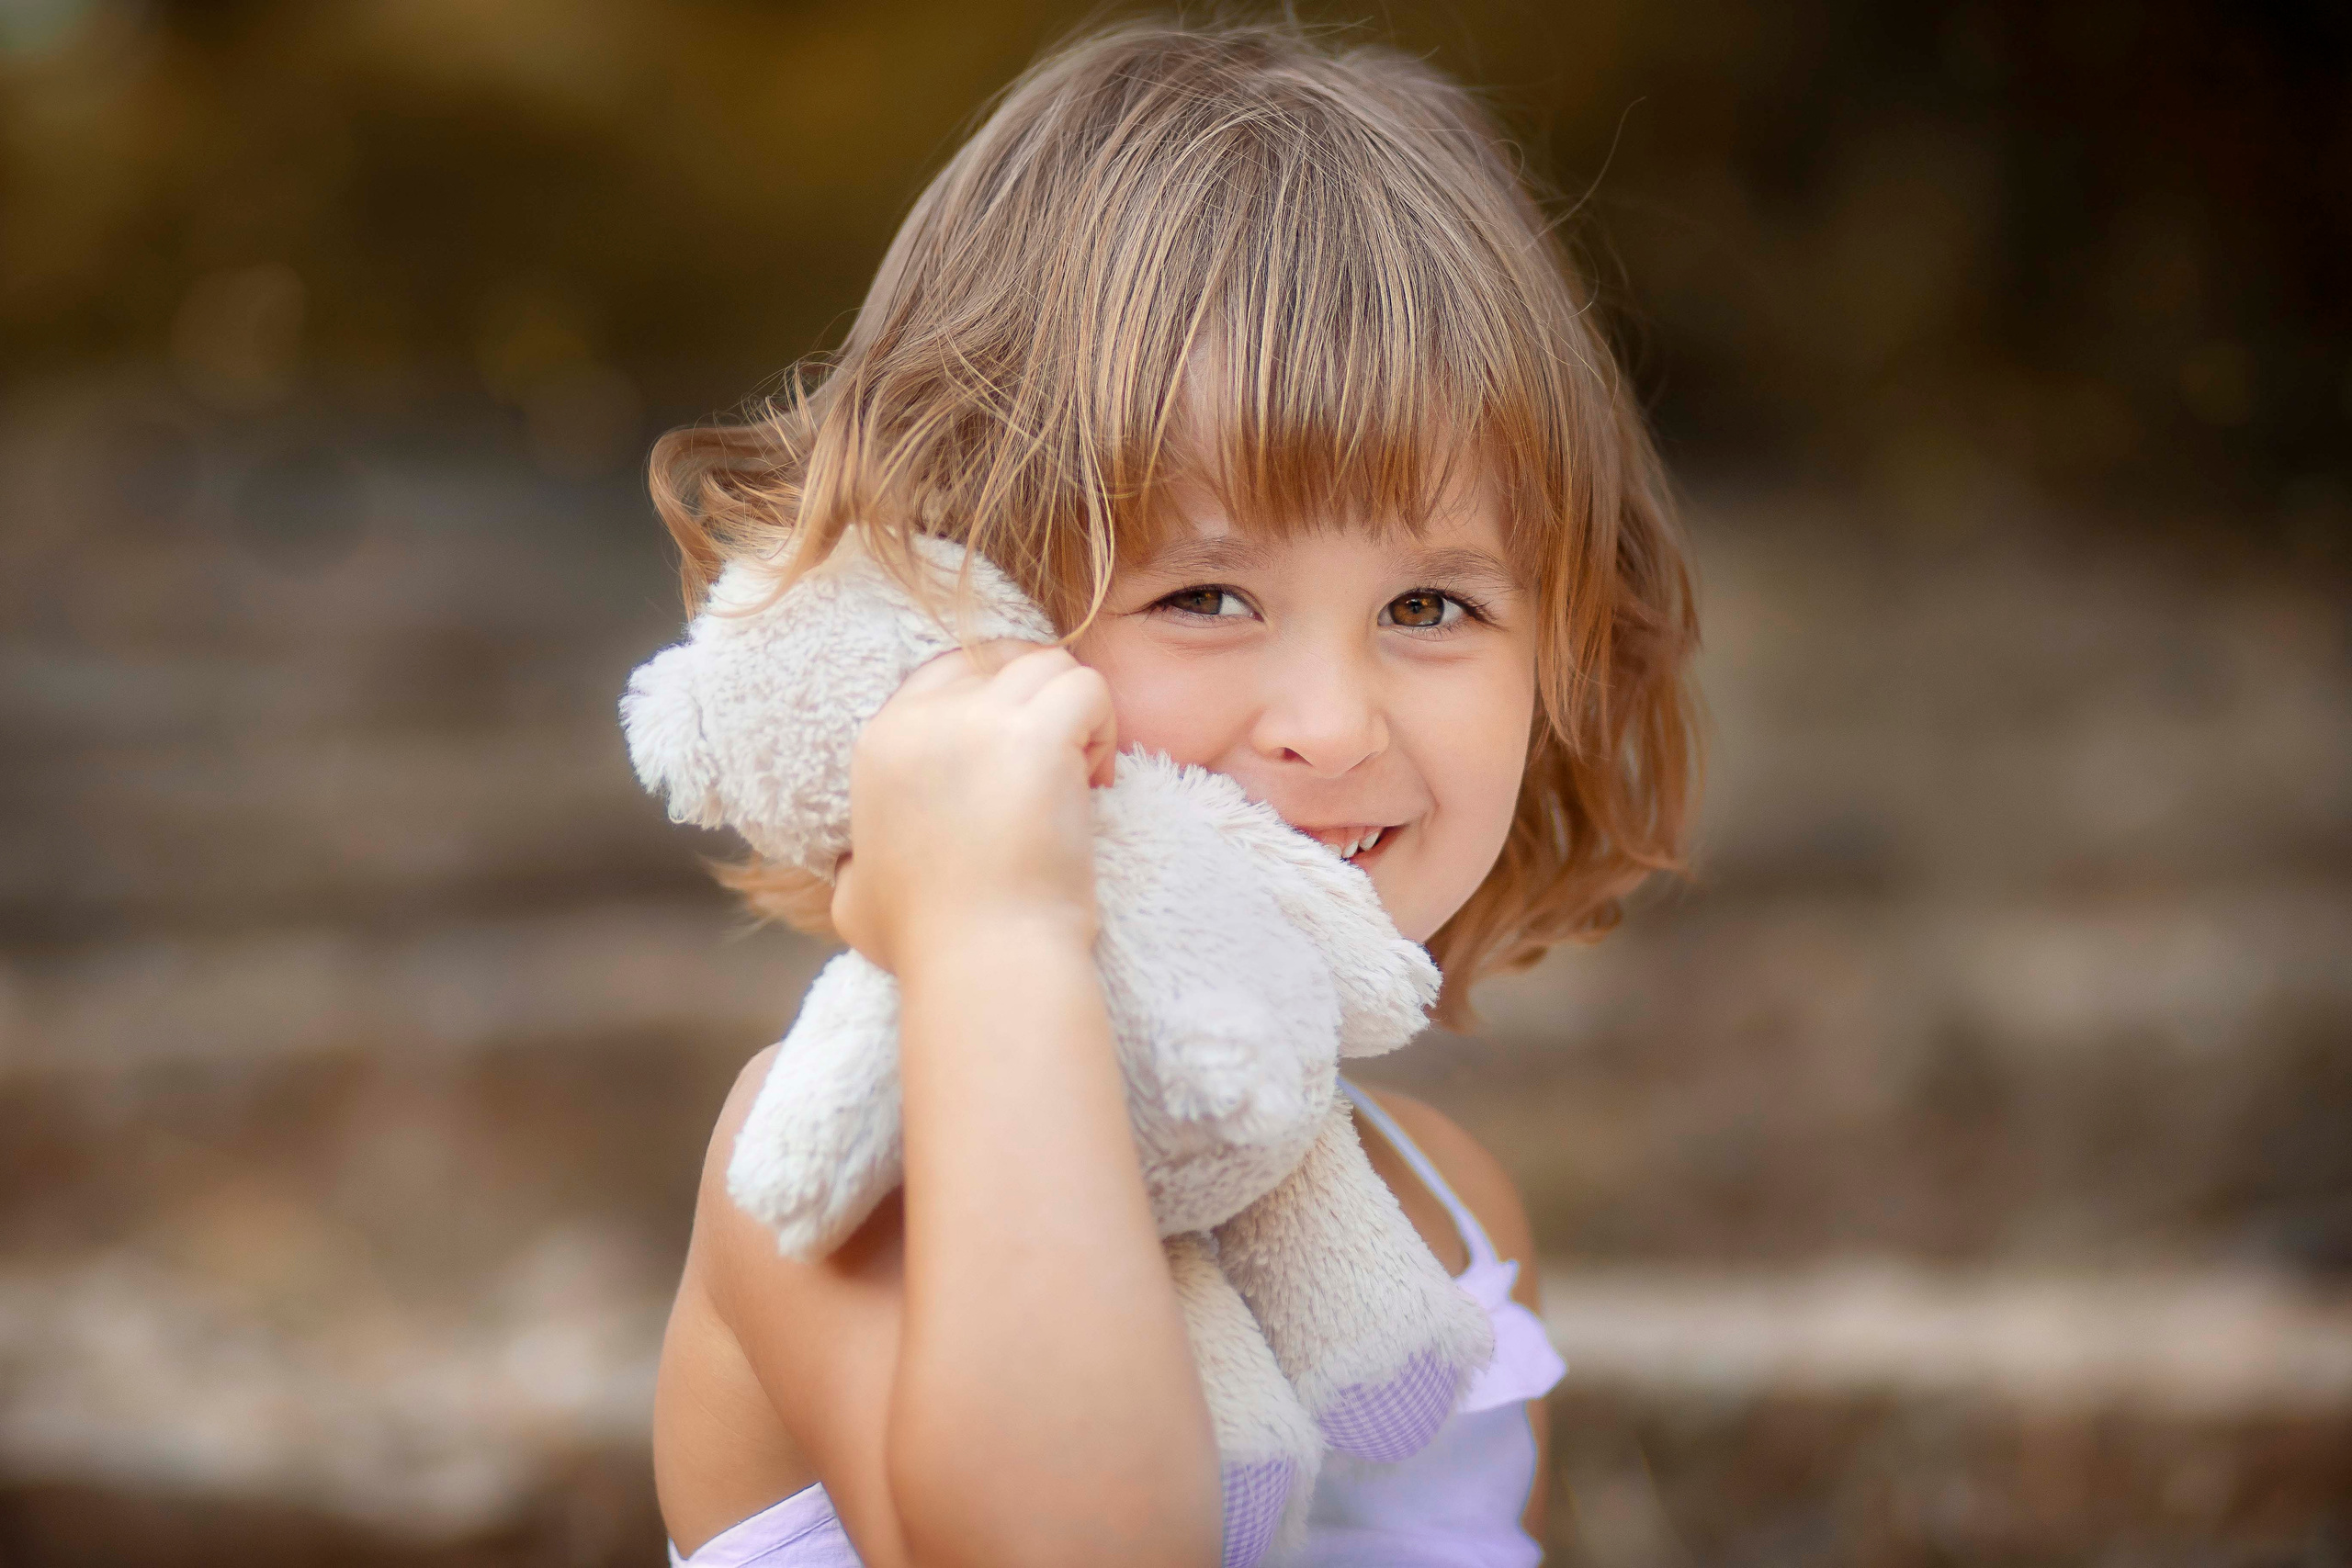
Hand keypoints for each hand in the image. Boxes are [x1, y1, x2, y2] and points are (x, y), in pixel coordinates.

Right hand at [831, 641, 1116, 973]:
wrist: (984, 963)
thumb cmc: (928, 946)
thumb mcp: (855, 901)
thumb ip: (854, 867)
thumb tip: (854, 869)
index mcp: (879, 744)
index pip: (947, 671)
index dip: (994, 701)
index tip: (1015, 760)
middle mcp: (922, 720)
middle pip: (999, 661)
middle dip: (1036, 704)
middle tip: (1056, 768)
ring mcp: (977, 721)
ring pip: (1048, 664)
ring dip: (1074, 713)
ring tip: (1082, 777)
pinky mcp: (1036, 737)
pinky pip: (1087, 686)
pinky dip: (1104, 726)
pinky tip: (1098, 784)